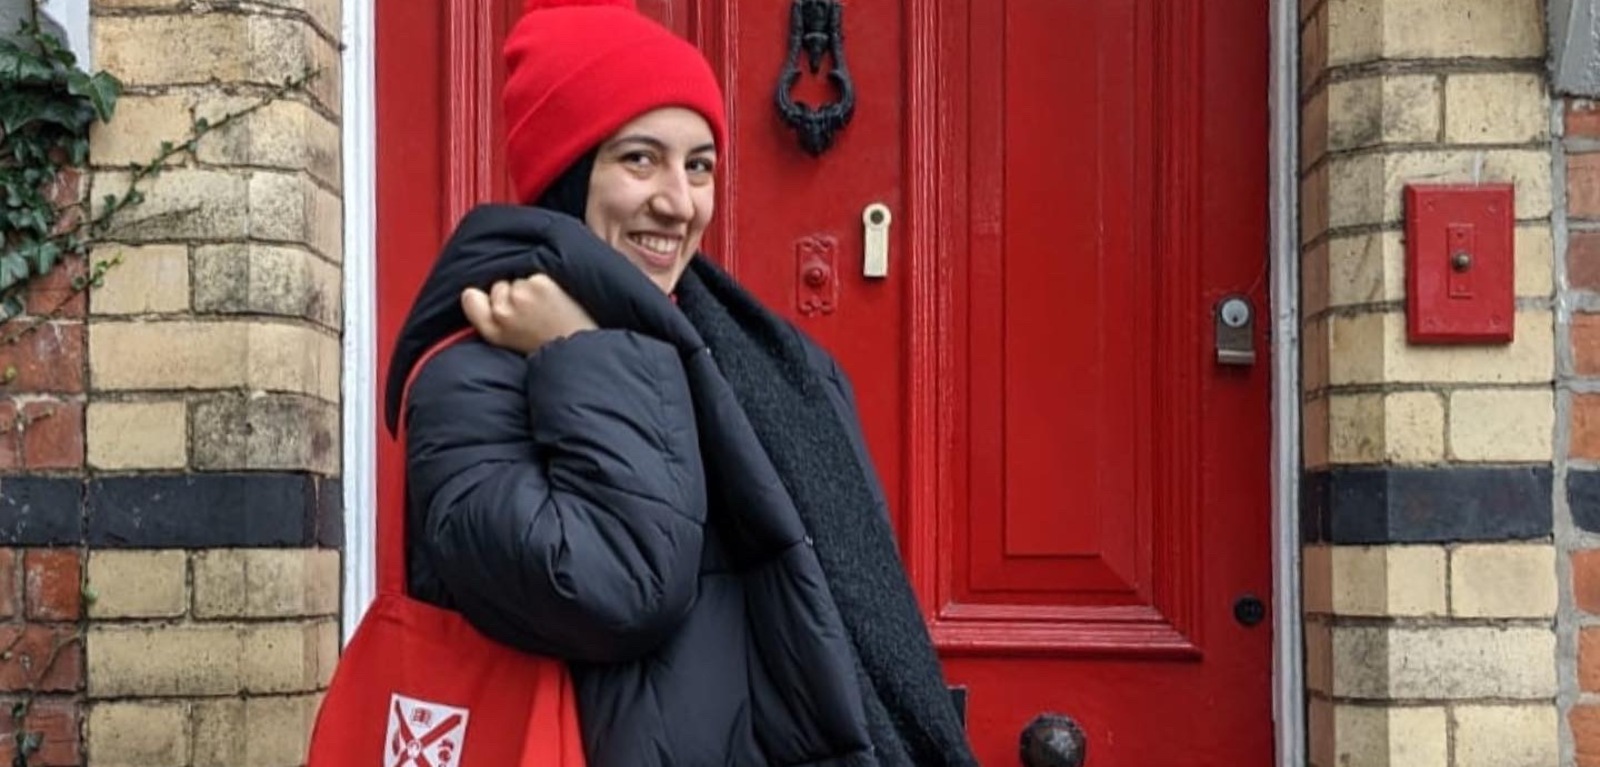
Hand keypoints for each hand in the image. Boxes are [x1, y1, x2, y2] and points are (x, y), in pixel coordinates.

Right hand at [461, 274, 597, 354]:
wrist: (581, 348)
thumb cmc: (548, 346)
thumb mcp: (509, 343)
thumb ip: (488, 319)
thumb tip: (471, 291)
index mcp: (493, 330)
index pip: (471, 299)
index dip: (483, 297)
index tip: (498, 303)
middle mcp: (503, 312)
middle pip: (498, 286)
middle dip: (514, 294)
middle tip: (535, 313)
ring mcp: (521, 295)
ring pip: (519, 280)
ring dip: (532, 289)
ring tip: (548, 307)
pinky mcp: (541, 283)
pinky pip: (537, 275)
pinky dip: (548, 283)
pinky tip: (558, 299)